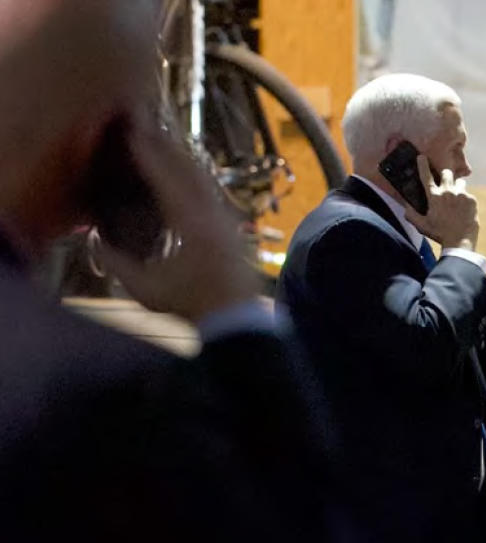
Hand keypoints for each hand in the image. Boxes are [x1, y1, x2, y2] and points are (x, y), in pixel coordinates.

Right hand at [96, 119, 259, 323]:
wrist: (237, 318)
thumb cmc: (191, 305)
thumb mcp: (147, 289)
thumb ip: (117, 264)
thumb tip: (93, 240)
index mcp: (191, 224)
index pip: (166, 179)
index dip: (148, 154)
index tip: (133, 132)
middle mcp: (213, 214)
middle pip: (188, 170)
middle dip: (166, 146)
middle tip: (146, 125)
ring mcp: (227, 219)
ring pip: (204, 179)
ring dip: (182, 159)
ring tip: (163, 143)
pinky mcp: (233, 228)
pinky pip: (212, 192)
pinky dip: (195, 178)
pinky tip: (187, 176)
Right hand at [405, 155, 478, 250]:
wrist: (459, 241)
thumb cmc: (439, 234)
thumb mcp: (422, 226)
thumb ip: (411, 215)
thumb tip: (405, 207)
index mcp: (434, 197)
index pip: (426, 177)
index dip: (423, 165)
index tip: (422, 157)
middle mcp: (447, 192)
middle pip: (446, 173)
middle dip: (445, 175)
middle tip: (445, 183)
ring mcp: (461, 195)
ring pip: (459, 182)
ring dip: (457, 187)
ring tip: (456, 199)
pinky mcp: (471, 200)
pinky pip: (468, 195)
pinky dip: (465, 201)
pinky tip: (463, 211)